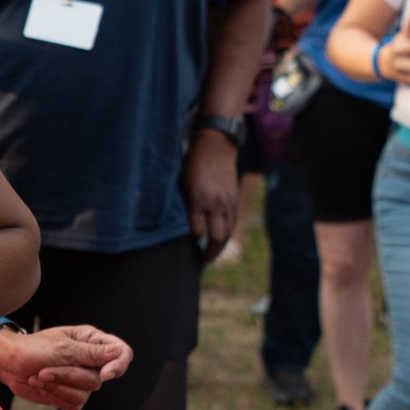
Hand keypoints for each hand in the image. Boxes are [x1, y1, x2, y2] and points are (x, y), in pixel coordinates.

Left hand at [0, 324, 130, 409]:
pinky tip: (42, 386)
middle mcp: (90, 361)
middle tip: (44, 369)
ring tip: (40, 375)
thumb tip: (119, 353)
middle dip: (68, 376)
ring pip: (86, 394)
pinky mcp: (69, 395)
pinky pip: (75, 405)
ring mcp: (80, 380)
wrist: (7, 363)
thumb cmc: (32, 348)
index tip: (104, 374)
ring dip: (58, 386)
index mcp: (91, 341)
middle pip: (98, 380)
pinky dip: (56, 396)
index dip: (118, 365)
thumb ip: (91, 353)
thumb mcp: (61, 348)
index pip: (122, 353)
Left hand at [179, 131, 239, 249]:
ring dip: (219, 247)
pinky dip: (226, 235)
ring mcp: (227, 202)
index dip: (192, 242)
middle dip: (209, 253)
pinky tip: (218, 241)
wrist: (215, 147)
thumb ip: (181, 204)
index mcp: (198, 198)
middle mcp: (215, 202)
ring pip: (227, 232)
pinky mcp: (234, 200)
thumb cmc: (191, 164)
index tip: (185, 249)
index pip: (197, 230)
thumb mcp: (180, 183)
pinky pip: (232, 223)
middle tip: (200, 262)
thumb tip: (175, 225)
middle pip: (216, 237)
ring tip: (209, 256)